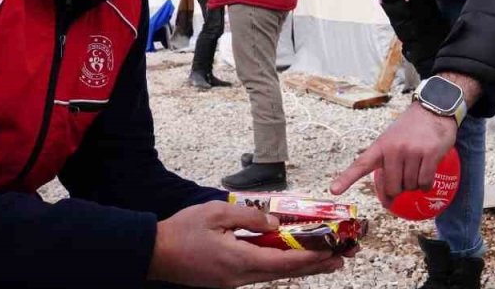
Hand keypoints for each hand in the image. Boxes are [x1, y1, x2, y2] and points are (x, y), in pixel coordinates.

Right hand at [147, 201, 344, 287]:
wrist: (153, 253)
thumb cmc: (181, 231)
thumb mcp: (216, 213)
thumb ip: (250, 217)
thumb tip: (276, 221)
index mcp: (239, 259)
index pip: (284, 260)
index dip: (310, 256)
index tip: (331, 251)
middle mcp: (240, 276)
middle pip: (285, 272)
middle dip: (314, 266)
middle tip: (340, 259)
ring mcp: (233, 281)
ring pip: (275, 275)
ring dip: (300, 268)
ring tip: (324, 262)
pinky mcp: (227, 280)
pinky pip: (261, 274)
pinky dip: (281, 267)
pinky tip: (290, 262)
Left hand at [330, 102, 457, 201]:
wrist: (433, 108)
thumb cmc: (411, 129)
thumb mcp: (392, 140)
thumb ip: (387, 164)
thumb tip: (388, 197)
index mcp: (380, 146)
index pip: (361, 164)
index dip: (346, 179)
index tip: (334, 191)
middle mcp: (394, 149)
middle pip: (392, 187)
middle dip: (398, 190)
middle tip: (403, 180)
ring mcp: (412, 151)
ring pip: (410, 186)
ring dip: (414, 185)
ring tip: (417, 168)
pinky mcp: (430, 153)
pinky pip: (425, 182)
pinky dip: (426, 185)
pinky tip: (426, 176)